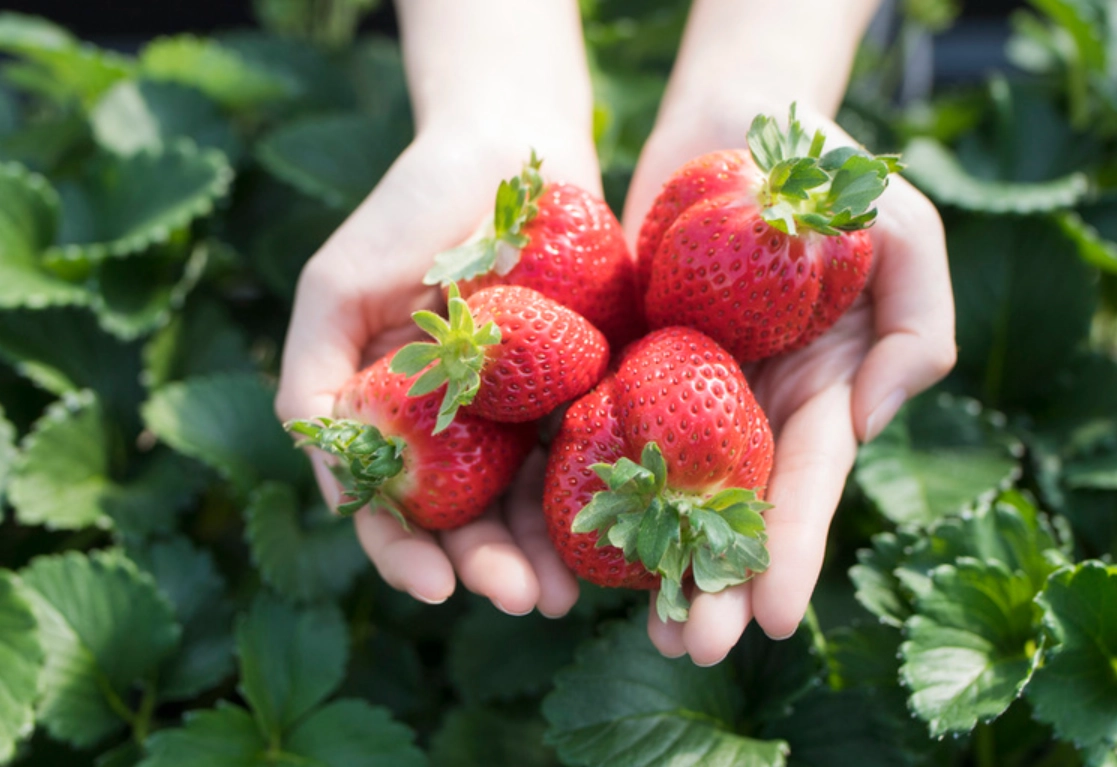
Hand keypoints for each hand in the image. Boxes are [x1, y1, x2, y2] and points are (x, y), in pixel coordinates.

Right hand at [275, 125, 596, 616]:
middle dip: (491, 569)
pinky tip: (616, 533)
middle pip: (470, 522)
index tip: (433, 588)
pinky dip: (600, 497)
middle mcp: (460, 430)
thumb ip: (311, 380)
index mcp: (396, 418)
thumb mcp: (336, 288)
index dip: (406, 554)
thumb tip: (330, 481)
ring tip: (569, 595)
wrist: (508, 148)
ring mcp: (525, 414)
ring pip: (534, 504)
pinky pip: (593, 453)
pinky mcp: (587, 387)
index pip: (394, 507)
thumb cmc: (409, 213)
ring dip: (547, 555)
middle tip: (525, 600)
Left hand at [622, 98, 956, 664]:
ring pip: (660, 490)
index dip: (793, 551)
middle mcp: (746, 408)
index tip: (776, 621)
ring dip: (648, 559)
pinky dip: (583, 483)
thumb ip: (916, 325)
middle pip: (728, 509)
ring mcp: (679, 391)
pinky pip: (598, 428)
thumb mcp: (902, 230)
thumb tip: (867, 418)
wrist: (730, 130)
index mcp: (815, 392)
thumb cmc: (825, 172)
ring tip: (632, 626)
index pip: (805, 484)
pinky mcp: (619, 363)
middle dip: (715, 581)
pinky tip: (560, 538)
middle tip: (690, 649)